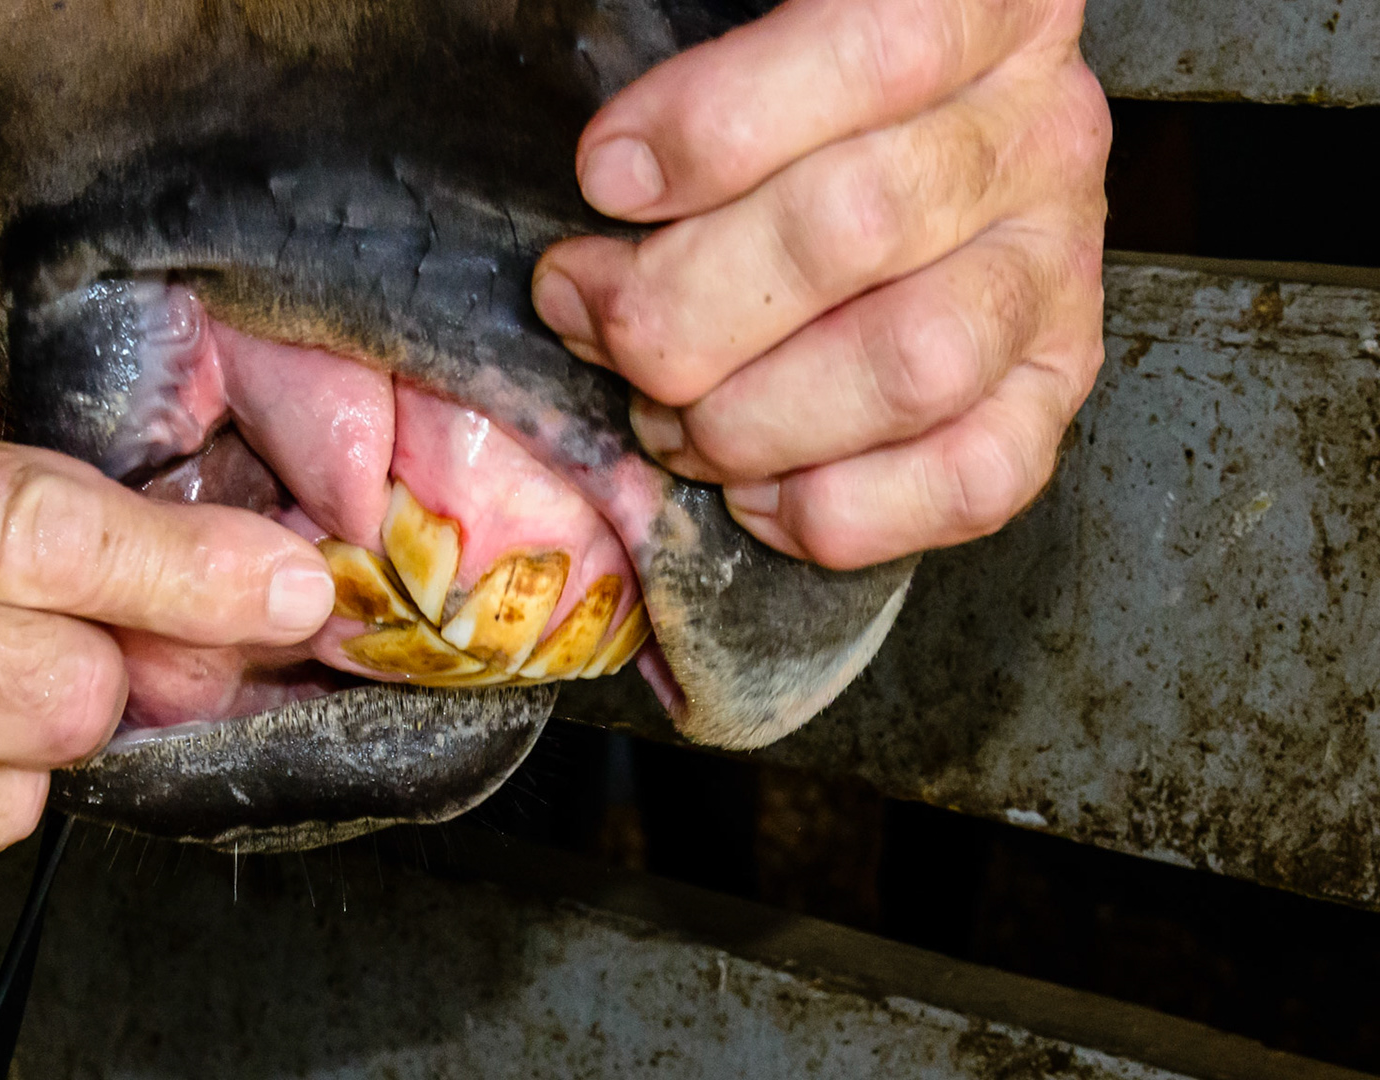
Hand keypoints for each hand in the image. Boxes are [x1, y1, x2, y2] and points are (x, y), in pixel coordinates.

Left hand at [533, 0, 1109, 567]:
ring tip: (662, 415)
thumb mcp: (756, 30)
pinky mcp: (1053, 390)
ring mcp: (1057, 273)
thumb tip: (613, 175)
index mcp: (987, 7)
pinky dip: (843, 509)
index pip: (873, 51)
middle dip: (681, 301)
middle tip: (590, 311)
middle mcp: (1039, 137)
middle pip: (858, 227)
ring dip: (749, 417)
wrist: (916, 148)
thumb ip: (706, 87)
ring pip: (913, 366)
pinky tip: (754, 489)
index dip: (717, 127)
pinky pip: (975, 478)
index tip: (604, 178)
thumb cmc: (805, 98)